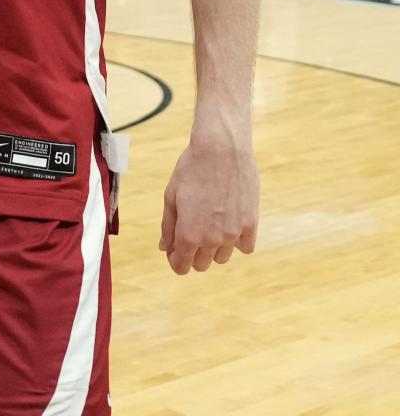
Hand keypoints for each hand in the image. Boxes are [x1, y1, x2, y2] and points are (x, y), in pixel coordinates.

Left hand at [159, 131, 258, 275]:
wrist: (222, 148)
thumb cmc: (192, 168)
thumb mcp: (171, 195)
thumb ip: (168, 226)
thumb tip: (165, 248)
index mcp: (188, 234)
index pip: (181, 267)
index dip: (175, 260)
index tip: (175, 249)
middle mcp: (211, 240)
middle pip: (201, 264)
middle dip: (193, 252)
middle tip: (193, 228)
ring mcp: (233, 234)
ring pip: (222, 257)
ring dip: (215, 247)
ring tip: (211, 221)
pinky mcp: (251, 225)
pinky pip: (245, 247)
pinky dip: (237, 240)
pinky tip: (230, 222)